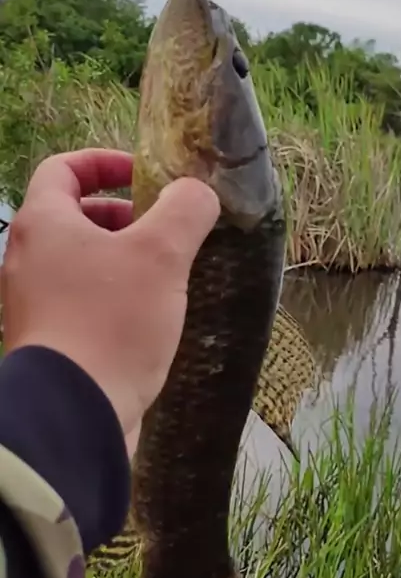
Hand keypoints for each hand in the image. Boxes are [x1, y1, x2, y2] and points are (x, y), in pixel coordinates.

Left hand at [0, 148, 219, 456]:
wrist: (73, 414)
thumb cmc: (112, 321)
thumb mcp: (161, 255)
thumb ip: (185, 210)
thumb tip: (197, 193)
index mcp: (43, 224)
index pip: (63, 168)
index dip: (105, 163)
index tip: (144, 177)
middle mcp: (26, 258)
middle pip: (71, 215)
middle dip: (121, 215)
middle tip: (161, 232)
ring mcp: (31, 303)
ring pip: (78, 261)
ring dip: (121, 258)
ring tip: (163, 276)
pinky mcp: (46, 341)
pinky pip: (79, 300)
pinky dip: (111, 295)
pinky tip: (149, 318)